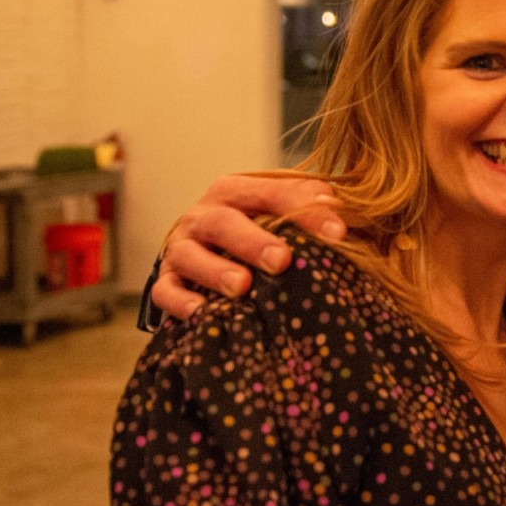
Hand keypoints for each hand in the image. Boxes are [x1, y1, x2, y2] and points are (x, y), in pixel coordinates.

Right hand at [150, 173, 347, 319]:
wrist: (207, 247)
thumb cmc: (258, 229)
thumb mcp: (284, 210)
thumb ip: (310, 204)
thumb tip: (340, 212)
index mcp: (237, 191)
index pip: (272, 193)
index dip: (305, 211)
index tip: (337, 233)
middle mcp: (204, 215)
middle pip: (224, 222)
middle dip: (252, 241)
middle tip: (281, 261)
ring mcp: (182, 247)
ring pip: (190, 255)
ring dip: (215, 270)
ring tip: (242, 287)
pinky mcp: (166, 278)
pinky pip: (166, 290)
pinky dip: (181, 302)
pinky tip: (201, 313)